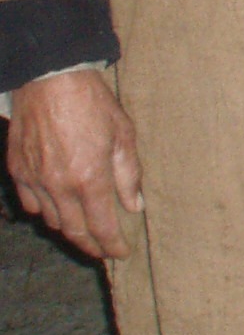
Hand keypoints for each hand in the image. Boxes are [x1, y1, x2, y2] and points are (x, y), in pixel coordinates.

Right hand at [6, 69, 141, 258]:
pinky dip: (45, 211)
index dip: (112, 245)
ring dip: (69, 228)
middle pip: (73, 230)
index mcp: (90, 178)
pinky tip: (56, 208)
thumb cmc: (93, 103)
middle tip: (102, 250)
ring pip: (51, 219)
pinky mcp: (17, 171)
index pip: (102, 226)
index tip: (121, 254)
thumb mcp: (123, 135)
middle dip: (90, 245)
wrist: (50, 80)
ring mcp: (34, 180)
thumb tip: (134, 205)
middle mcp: (59, 186)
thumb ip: (129, 175)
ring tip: (83, 230)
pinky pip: (31, 203)